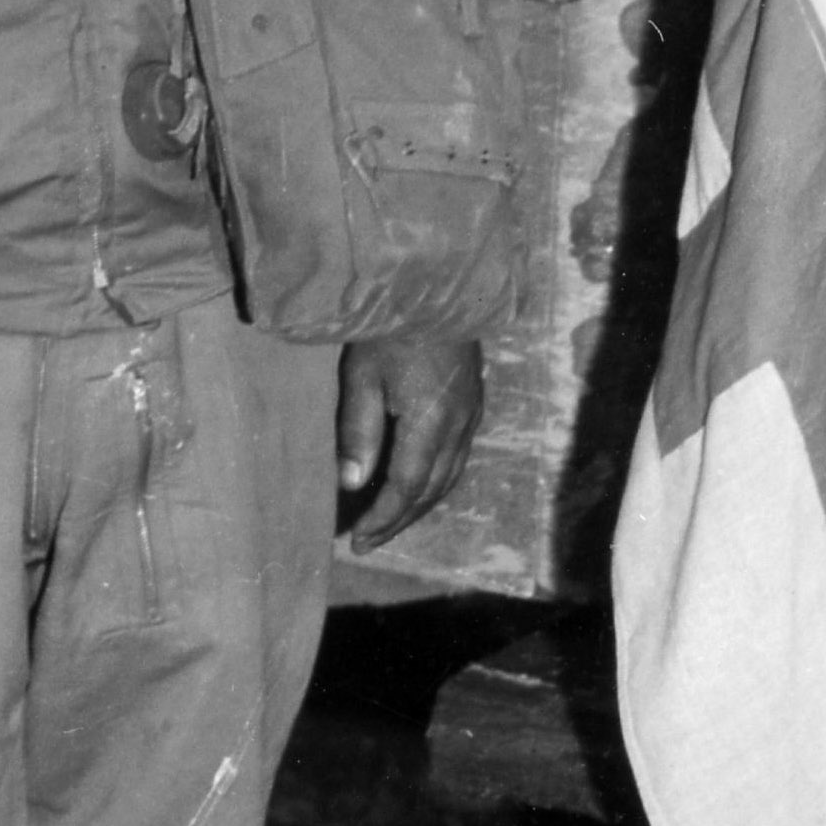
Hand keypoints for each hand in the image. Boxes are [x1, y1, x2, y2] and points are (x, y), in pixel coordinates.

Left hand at [334, 331, 484, 549]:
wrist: (438, 285)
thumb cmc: (392, 327)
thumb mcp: (362, 376)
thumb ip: (358, 432)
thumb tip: (351, 482)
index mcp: (430, 422)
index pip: (405, 488)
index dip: (382, 518)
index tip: (358, 539)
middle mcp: (458, 426)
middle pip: (430, 490)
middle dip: (398, 520)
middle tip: (369, 540)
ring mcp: (471, 415)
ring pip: (448, 478)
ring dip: (419, 505)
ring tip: (390, 522)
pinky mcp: (474, 404)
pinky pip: (458, 459)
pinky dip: (436, 482)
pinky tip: (419, 486)